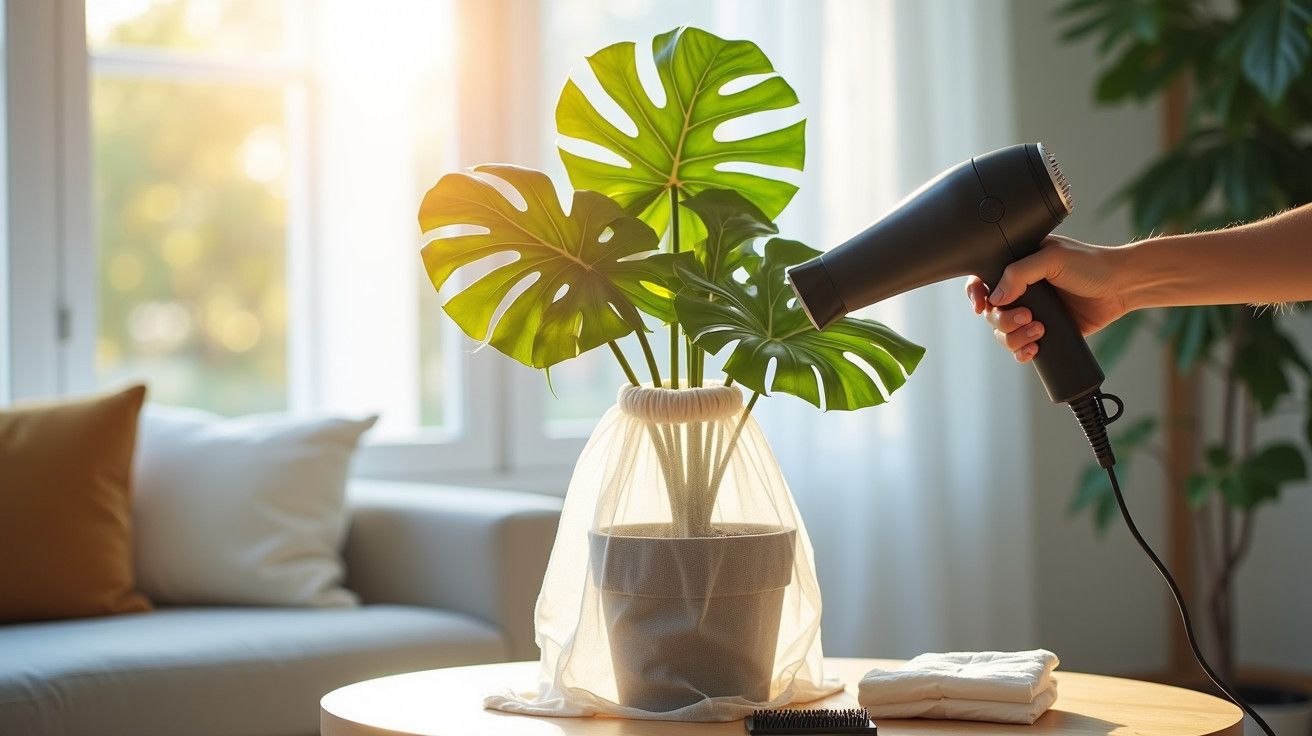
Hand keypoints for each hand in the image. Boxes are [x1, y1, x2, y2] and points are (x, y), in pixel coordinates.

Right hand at [965, 235, 1130, 362]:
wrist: (1121, 287)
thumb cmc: (1091, 265)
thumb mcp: (1052, 258)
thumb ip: (1020, 272)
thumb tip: (995, 298)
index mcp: (1017, 267)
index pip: (983, 280)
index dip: (975, 295)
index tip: (980, 306)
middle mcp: (1021, 291)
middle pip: (991, 312)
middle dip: (1003, 320)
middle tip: (1027, 317)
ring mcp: (1032, 313)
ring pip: (1003, 333)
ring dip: (1013, 338)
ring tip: (1037, 333)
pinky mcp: (1045, 332)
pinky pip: (1021, 347)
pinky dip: (1021, 352)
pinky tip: (1032, 350)